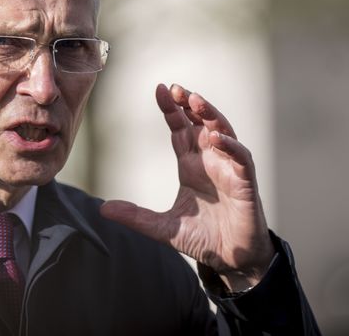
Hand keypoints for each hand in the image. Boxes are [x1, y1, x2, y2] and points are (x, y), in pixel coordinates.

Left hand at [100, 83, 274, 290]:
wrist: (232, 260)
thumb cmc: (204, 237)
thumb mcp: (163, 227)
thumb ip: (136, 217)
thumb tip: (103, 209)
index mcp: (191, 165)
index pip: (180, 128)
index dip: (171, 109)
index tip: (159, 89)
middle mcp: (211, 161)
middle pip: (201, 122)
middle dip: (190, 103)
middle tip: (175, 88)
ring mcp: (229, 169)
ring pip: (223, 132)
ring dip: (211, 114)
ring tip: (195, 100)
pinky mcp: (245, 183)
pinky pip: (241, 158)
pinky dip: (230, 146)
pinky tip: (215, 138)